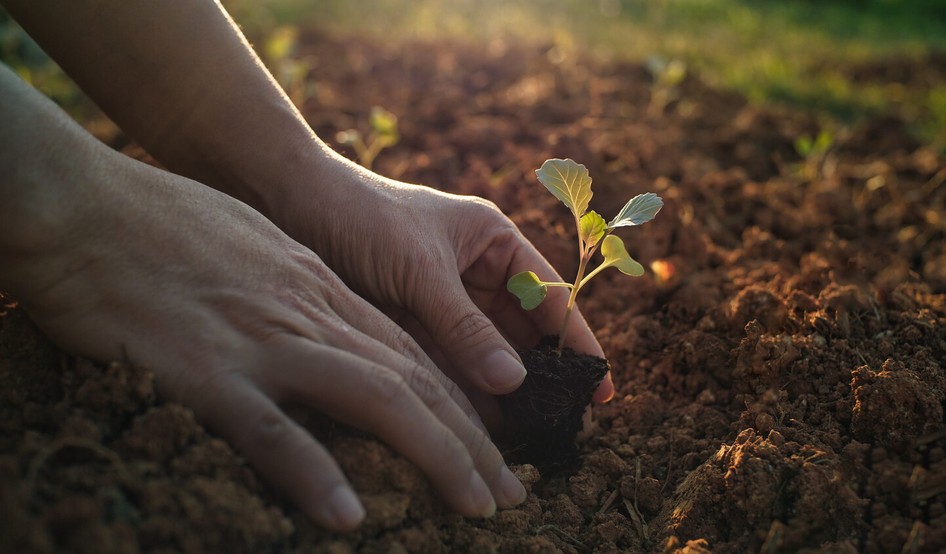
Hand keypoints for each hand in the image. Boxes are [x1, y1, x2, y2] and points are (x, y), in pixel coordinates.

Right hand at [3, 148, 526, 529]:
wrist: (88, 210)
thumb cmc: (162, 230)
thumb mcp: (253, 256)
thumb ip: (298, 297)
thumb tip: (325, 337)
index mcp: (319, 291)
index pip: (411, 350)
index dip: (461, 400)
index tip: (494, 444)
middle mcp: (311, 314)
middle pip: (416, 378)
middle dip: (473, 438)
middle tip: (514, 492)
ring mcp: (266, 342)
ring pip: (377, 398)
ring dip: (438, 454)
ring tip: (480, 505)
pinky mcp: (210, 372)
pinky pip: (273, 431)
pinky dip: (315, 473)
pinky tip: (350, 516)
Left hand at [274, 160, 614, 426]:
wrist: (285, 202)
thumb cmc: (360, 215)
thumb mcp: (421, 270)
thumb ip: (466, 327)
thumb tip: (514, 382)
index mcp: (491, 242)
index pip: (548, 297)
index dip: (575, 343)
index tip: (599, 387)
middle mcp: (473, 276)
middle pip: (520, 335)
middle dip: (540, 378)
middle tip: (562, 428)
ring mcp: (441, 306)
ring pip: (484, 358)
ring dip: (503, 395)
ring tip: (527, 440)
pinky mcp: (408, 330)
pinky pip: (445, 368)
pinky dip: (461, 396)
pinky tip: (478, 429)